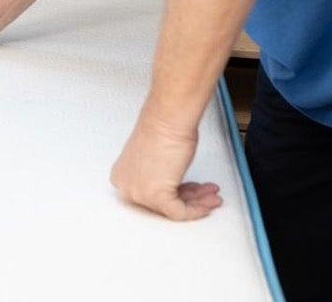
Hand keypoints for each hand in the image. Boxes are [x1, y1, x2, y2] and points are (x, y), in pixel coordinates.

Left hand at [110, 106, 220, 220]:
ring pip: (172, 208)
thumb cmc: (162, 127)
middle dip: (189, 198)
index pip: (151, 194)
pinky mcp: (157, 197)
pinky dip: (196, 209)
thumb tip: (170, 179)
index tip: (190, 189)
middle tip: (204, 194)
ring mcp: (140, 193)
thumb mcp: (155, 156)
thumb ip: (158, 172)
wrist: (168, 119)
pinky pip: (180, 212)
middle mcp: (127, 186)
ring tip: (210, 195)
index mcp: (121, 175)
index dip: (174, 191)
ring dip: (197, 202)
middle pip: (162, 202)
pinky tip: (206, 203)